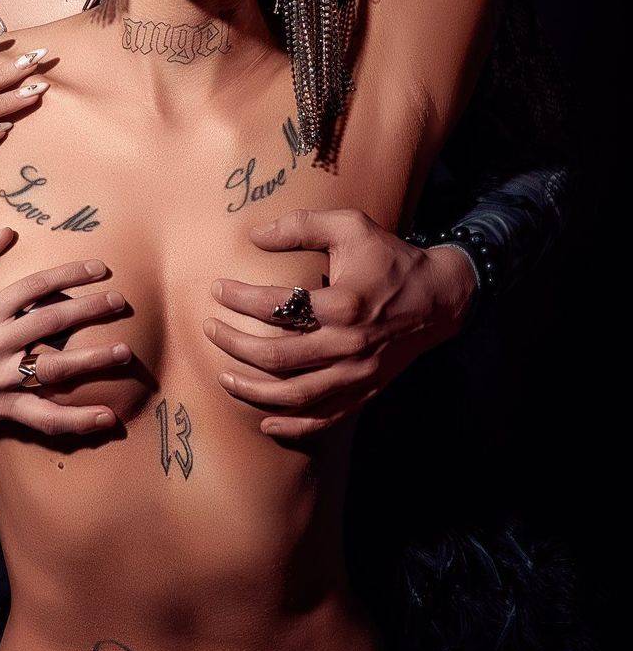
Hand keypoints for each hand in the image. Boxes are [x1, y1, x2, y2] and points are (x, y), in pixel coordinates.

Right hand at [0, 225, 129, 438]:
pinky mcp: (6, 409)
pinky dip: (76, 421)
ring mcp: (0, 381)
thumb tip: (7, 231)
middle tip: (119, 300)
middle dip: (88, 309)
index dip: (67, 274)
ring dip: (92, 361)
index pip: (31, 288)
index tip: (98, 268)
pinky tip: (107, 417)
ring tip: (124, 351)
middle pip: (49, 322)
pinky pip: (44, 418)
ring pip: (53, 370)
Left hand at [203, 208, 476, 439]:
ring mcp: (357, 373)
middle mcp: (349, 344)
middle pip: (278, 357)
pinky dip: (293, 425)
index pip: (278, 307)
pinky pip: (324, 418)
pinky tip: (265, 419)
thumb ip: (301, 225)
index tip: (216, 289)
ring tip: (223, 377)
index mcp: (344, 303)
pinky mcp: (365, 391)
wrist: (440, 298)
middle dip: (235, 345)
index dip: (240, 299)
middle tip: (210, 330)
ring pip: (296, 396)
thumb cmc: (388, 258)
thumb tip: (254, 235)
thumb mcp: (350, 226)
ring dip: (253, 390)